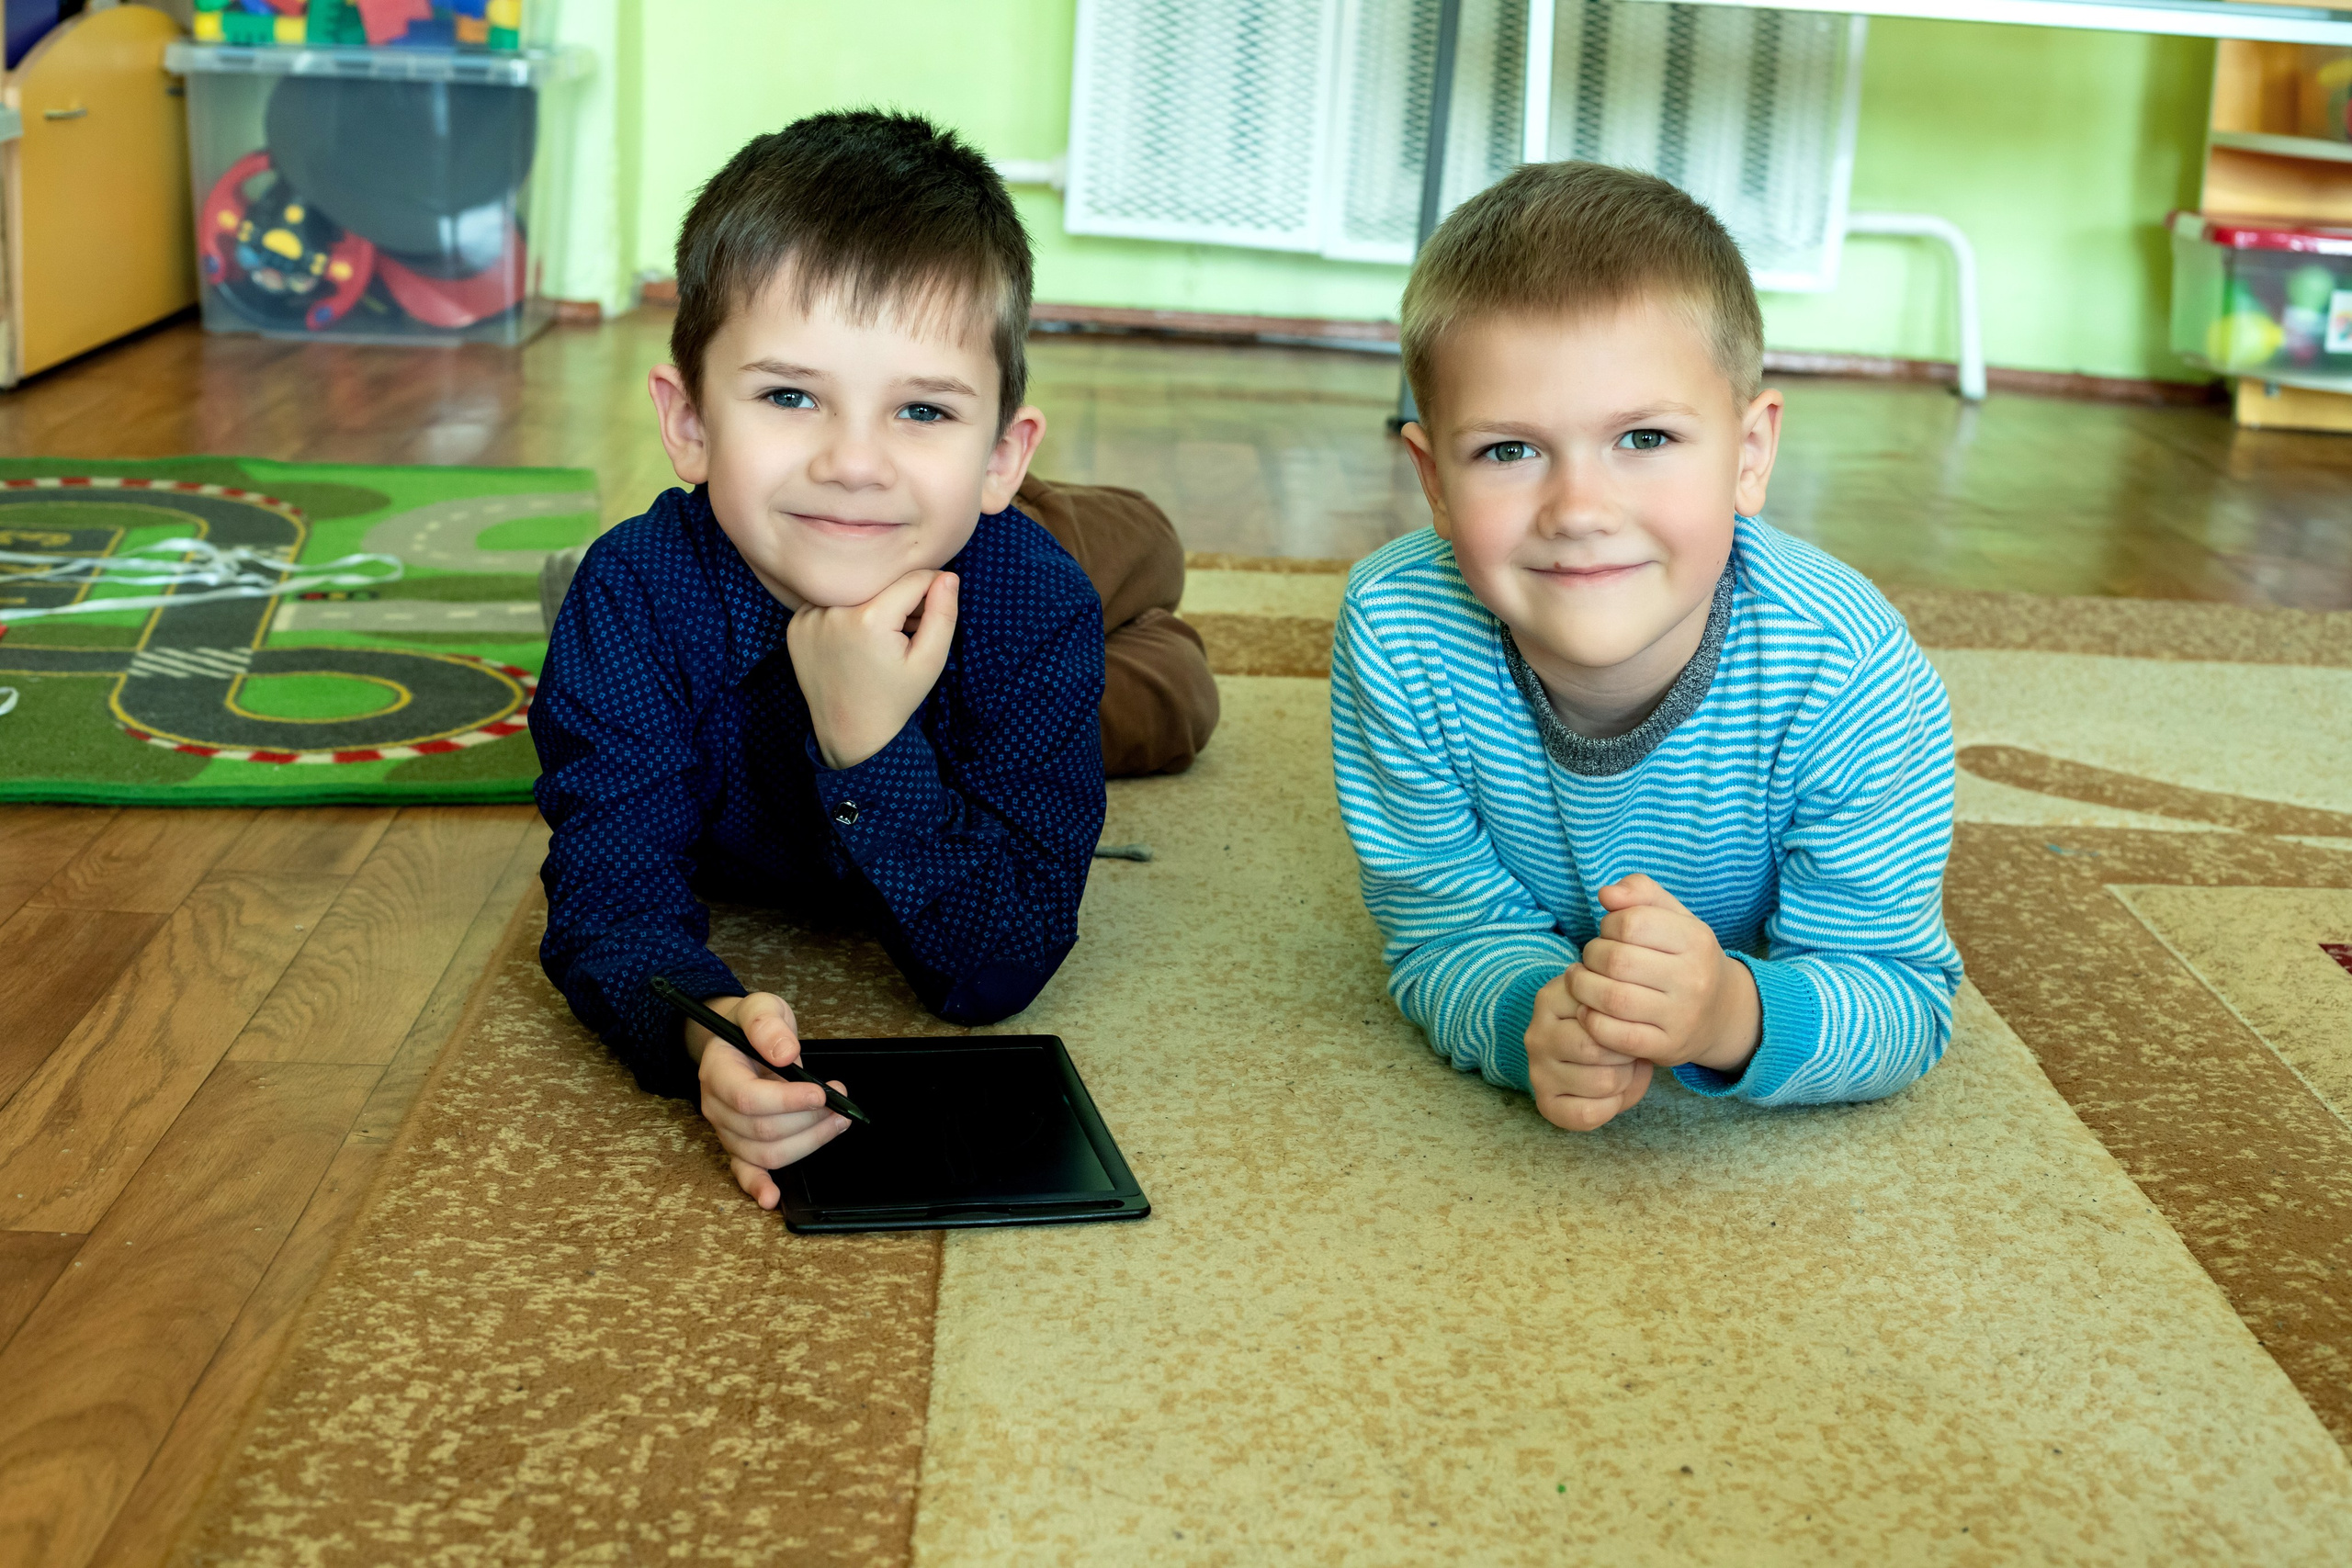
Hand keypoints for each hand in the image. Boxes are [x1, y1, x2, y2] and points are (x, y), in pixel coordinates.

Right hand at [686, 992, 851, 1208]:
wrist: (738, 1038)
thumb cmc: (751, 1025)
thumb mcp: (761, 1008)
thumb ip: (769, 1026)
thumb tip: (785, 1053)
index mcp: (718, 1071)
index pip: (748, 1098)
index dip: (788, 1100)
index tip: (822, 1093)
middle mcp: (716, 1105)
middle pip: (762, 1130)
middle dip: (809, 1120)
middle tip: (840, 1103)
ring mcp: (726, 1129)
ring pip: (765, 1152)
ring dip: (808, 1142)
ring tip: (837, 1120)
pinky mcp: (738, 1143)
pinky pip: (744, 1170)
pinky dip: (758, 1186)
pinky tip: (772, 1198)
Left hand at [787, 568, 958, 769]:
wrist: (850, 732)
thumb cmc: (895, 698)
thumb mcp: (930, 661)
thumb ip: (943, 615)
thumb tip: (948, 576)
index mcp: (869, 619)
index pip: (914, 580)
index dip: (931, 594)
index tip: (928, 618)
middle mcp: (834, 612)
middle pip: (883, 582)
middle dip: (901, 600)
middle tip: (904, 633)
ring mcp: (809, 618)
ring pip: (856, 589)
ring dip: (871, 604)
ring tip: (875, 641)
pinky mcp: (796, 625)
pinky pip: (830, 602)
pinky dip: (844, 613)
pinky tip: (850, 642)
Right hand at [1526, 974, 1655, 1130]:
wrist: (1588, 1045)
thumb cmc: (1604, 1024)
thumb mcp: (1612, 1007)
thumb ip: (1624, 1017)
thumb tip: (1631, 1051)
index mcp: (1551, 999)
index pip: (1599, 1012)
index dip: (1629, 1023)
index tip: (1629, 1025)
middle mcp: (1537, 1034)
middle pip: (1598, 1049)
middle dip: (1627, 1056)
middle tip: (1629, 1054)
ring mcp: (1537, 1069)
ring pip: (1601, 1081)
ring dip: (1624, 1081)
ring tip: (1622, 1072)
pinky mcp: (1543, 1100)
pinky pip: (1586, 1114)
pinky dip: (1610, 1108)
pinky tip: (1610, 1096)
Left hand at [1565, 874, 1758, 1077]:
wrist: (1723, 1013)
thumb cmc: (1686, 957)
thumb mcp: (1675, 917)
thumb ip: (1641, 892)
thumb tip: (1606, 894)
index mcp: (1696, 940)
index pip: (1631, 923)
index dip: (1608, 925)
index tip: (1609, 933)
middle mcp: (1694, 979)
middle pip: (1616, 961)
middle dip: (1591, 956)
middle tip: (1592, 959)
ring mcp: (1682, 1017)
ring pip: (1612, 999)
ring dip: (1582, 987)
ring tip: (1580, 981)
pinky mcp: (1667, 1047)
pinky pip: (1615, 1036)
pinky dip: (1591, 1021)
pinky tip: (1588, 1010)